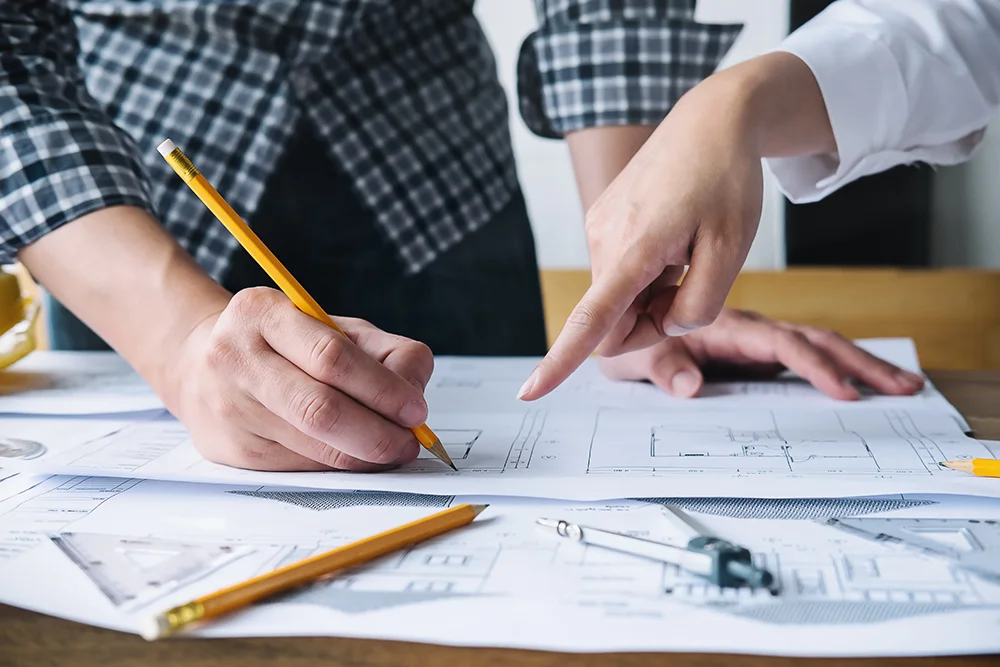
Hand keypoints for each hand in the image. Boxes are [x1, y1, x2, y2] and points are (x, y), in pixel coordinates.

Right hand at [167, 287, 433, 471]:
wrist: (198, 365)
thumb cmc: (282, 344)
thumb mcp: (329, 326)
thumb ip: (381, 350)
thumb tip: (415, 391)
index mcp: (262, 313)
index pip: (332, 357)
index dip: (382, 389)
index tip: (416, 410)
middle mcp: (236, 358)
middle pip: (320, 409)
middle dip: (377, 434)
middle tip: (409, 443)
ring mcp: (229, 408)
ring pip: (313, 447)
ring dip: (364, 455)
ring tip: (390, 449)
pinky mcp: (232, 451)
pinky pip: (301, 467)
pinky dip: (337, 464)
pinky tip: (351, 454)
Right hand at [519, 53, 834, 400]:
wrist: (711, 122)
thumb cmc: (726, 181)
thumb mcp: (731, 251)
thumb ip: (699, 305)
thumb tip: (663, 324)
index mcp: (633, 248)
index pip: (591, 320)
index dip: (560, 363)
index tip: (528, 393)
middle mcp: (602, 238)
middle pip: (613, 321)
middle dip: (649, 322)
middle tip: (692, 284)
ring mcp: (597, 228)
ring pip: (616, 298)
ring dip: (651, 295)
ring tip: (684, 253)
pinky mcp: (601, 221)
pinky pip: (617, 273)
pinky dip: (644, 275)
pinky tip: (671, 241)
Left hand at [597, 308, 925, 399]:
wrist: (617, 328)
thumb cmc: (626, 343)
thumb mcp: (633, 360)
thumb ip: (660, 368)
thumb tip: (693, 386)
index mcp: (724, 328)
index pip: (779, 344)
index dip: (813, 366)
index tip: (844, 390)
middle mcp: (747, 331)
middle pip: (814, 341)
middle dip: (860, 363)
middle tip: (904, 387)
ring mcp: (754, 344)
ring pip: (816, 347)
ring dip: (858, 364)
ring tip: (904, 385)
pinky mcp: (754, 356)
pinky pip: (802, 360)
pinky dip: (835, 369)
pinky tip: (861, 385)